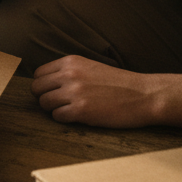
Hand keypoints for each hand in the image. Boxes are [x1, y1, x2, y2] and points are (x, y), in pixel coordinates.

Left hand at [32, 56, 166, 127]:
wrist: (145, 95)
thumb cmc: (119, 84)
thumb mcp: (90, 67)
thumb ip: (69, 72)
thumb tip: (47, 83)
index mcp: (70, 62)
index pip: (39, 74)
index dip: (44, 85)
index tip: (53, 92)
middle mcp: (69, 75)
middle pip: (37, 88)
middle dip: (44, 97)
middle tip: (58, 104)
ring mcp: (74, 92)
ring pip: (44, 103)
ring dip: (54, 109)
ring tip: (70, 110)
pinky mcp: (81, 111)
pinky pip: (57, 117)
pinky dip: (64, 119)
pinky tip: (78, 117)